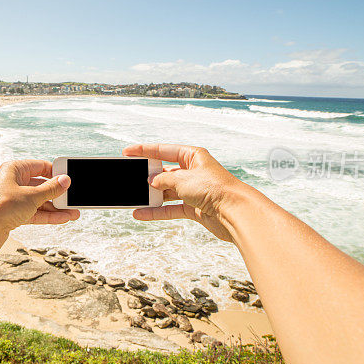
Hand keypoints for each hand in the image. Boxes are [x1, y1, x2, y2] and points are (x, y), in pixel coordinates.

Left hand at [0, 160, 79, 231]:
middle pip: (41, 185)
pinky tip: (63, 219)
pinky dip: (48, 216)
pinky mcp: (12, 216)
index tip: (69, 180)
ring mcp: (13, 200)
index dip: (56, 173)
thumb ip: (51, 189)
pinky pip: (34, 213)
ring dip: (56, 208)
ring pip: (39, 201)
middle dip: (58, 194)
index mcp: (14, 169)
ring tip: (73, 212)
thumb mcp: (32, 196)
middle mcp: (13, 182)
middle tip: (74, 198)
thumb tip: (65, 181)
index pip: (40, 166)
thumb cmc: (0, 206)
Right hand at [123, 144, 249, 241]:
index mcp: (193, 156)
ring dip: (151, 196)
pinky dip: (157, 212)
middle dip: (148, 176)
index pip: (164, 150)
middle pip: (165, 171)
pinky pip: (170, 208)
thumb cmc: (215, 189)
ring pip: (167, 191)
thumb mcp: (182, 179)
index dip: (145, 150)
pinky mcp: (194, 207)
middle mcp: (193, 172)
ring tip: (134, 197)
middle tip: (130, 177)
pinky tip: (142, 213)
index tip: (128, 152)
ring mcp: (194, 190)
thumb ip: (163, 179)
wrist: (235, 212)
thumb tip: (152, 182)